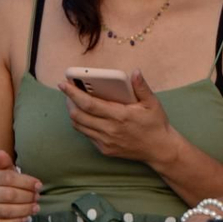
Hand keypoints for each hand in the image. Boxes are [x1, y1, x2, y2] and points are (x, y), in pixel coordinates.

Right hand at [0, 149, 41, 221]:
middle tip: (38, 197)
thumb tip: (1, 153)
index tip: (39, 185)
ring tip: (35, 208)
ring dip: (24, 210)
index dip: (26, 182)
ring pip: (5, 210)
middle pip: (8, 194)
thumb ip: (4, 165)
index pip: (7, 178)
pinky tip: (26, 219)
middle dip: (27, 196)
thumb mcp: (1, 175)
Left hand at [59, 71, 177, 162]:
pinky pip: (86, 135)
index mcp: (120, 116)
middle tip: (68, 91)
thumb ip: (141, 87)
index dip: (73, 93)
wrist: (159, 149)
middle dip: (69, 101)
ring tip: (75, 102)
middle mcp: (110, 130)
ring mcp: (106, 141)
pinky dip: (82, 123)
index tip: (63, 84)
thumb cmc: (155, 124)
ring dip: (73, 112)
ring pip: (79, 126)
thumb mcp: (152, 103)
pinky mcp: (104, 149)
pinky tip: (87, 116)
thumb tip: (135, 72)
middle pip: (78, 115)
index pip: (89, 104)